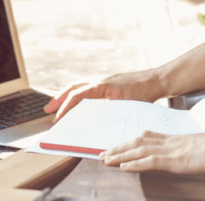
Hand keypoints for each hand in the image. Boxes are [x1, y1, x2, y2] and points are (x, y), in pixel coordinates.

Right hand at [43, 70, 163, 122]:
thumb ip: (109, 114)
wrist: (157, 80)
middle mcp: (99, 80)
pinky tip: (77, 103)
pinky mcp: (108, 84)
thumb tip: (95, 124)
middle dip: (58, 99)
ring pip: (78, 86)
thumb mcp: (126, 105)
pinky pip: (87, 88)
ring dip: (66, 96)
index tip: (58, 118)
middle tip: (47, 110)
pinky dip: (78, 95)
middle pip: (72, 88)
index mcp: (101, 85)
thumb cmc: (145, 92)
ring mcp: (103, 80)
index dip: (65, 108)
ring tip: (56, 106)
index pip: (77, 95)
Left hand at [99, 130, 204, 173]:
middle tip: (101, 154)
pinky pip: (151, 161)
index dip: (128, 142)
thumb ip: (184, 150)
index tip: (115, 146)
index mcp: (173, 140)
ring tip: (106, 159)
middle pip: (137, 143)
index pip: (145, 139)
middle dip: (118, 148)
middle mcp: (169, 143)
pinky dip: (135, 163)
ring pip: (139, 150)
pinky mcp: (176, 159)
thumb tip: (177, 155)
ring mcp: (171, 150)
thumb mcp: (197, 148)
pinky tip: (124, 167)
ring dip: (120, 155)